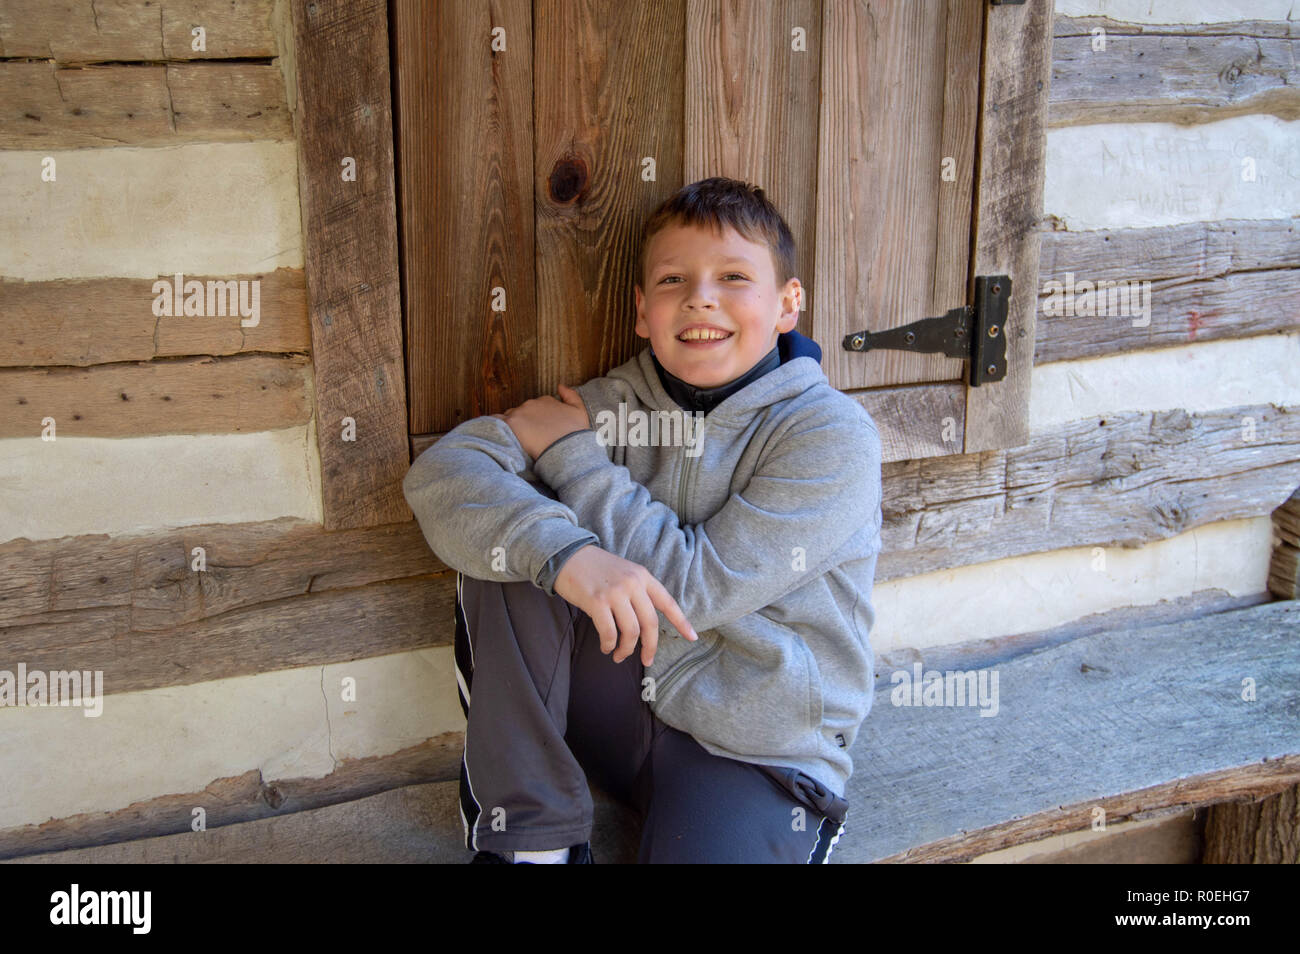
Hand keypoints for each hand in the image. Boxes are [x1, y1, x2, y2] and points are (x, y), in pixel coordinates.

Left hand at [491, 383, 590, 459]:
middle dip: (524, 421)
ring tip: (516, 439)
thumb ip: (571, 396)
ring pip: (509, 416)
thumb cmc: (574, 435)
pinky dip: (495, 425)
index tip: (539, 429)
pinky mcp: (511, 424)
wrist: (566, 450)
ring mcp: (520, 413)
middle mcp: (531, 403)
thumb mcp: (580, 412)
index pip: (535, 407)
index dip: (536, 418)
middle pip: (522, 411)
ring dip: (512, 425)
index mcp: (546, 400)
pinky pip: (496, 421)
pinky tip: (498, 434)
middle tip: (529, 437)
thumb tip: (560, 386)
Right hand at [553, 544, 698, 666]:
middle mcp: (633, 584)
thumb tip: (645, 624)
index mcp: (643, 576)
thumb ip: (638, 592)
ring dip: (626, 649)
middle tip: (647, 660)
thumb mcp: (624, 573)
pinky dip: (609, 645)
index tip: (692, 637)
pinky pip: (609, 632)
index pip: (668, 602)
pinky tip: (606, 647)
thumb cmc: (596, 569)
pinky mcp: (597, 602)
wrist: (568, 555)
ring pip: (631, 631)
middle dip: (650, 647)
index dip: (681, 622)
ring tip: (619, 655)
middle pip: (650, 623)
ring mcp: (615, 593)